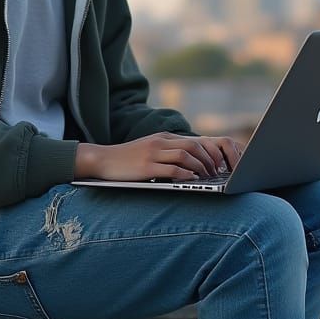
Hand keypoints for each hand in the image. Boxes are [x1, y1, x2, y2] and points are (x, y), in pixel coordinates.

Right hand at [74, 132, 242, 181]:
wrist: (102, 159)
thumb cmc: (127, 159)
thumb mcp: (149, 149)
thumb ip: (167, 151)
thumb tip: (190, 164)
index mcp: (162, 137)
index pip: (194, 140)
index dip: (209, 152)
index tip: (217, 165)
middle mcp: (159, 142)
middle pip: (194, 146)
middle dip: (209, 160)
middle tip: (216, 173)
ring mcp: (153, 154)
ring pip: (185, 155)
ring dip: (200, 167)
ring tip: (206, 178)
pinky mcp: (146, 167)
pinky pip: (172, 169)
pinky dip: (185, 175)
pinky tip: (191, 181)